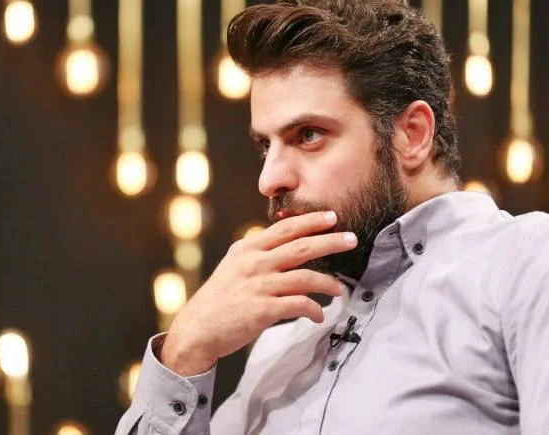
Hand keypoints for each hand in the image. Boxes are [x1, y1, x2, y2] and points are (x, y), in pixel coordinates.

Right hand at [160, 211, 357, 375]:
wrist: (197, 329)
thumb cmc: (218, 300)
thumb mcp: (233, 267)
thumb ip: (257, 256)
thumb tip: (287, 249)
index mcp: (247, 249)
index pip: (285, 229)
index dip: (311, 221)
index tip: (331, 218)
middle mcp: (254, 263)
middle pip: (301, 246)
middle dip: (330, 241)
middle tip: (351, 239)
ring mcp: (259, 285)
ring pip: (306, 277)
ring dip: (329, 283)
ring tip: (340, 289)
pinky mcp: (263, 310)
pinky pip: (300, 305)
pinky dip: (314, 310)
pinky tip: (319, 315)